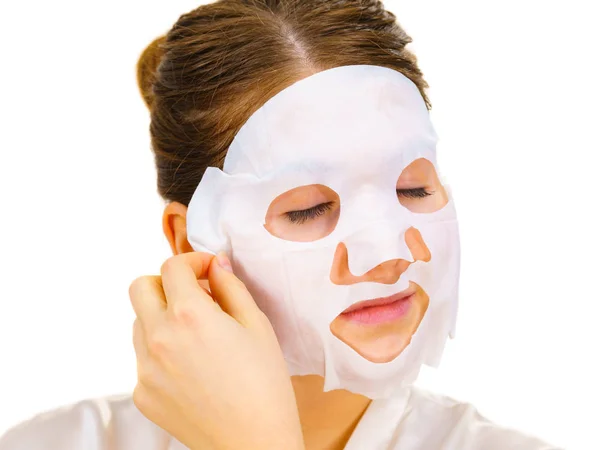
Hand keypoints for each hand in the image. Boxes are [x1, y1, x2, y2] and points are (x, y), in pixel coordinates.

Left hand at [129, 251, 304, 449]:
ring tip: (196, 335)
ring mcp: (145, 368)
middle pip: (140, 287)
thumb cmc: (264, 385)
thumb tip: (217, 264)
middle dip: (166, 282)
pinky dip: (162, 352)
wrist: (253, 443)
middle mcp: (158, 337)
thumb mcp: (257, 326)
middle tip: (193, 295)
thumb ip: (231, 288)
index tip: (208, 269)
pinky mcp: (142, 393)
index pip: (172, 266)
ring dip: (162, 316)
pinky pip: (143, 358)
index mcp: (189, 315)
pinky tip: (191, 368)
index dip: (193, 260)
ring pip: (139, 322)